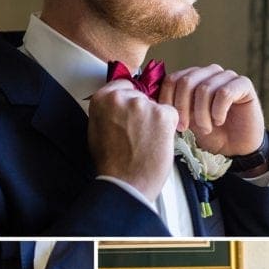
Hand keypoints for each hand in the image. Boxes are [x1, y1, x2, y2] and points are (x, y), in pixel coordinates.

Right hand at [88, 78, 177, 201]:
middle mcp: (122, 97)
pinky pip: (171, 115)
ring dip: (155, 121)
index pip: (123, 85)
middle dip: (142, 112)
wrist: (126, 183)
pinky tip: (156, 143)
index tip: (130, 112)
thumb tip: (118, 104)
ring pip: (157, 106)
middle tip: (137, 134)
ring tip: (146, 142)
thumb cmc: (112, 164)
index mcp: (103, 98)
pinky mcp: (163, 114)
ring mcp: (144, 105)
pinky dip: (167, 128)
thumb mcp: (97, 129)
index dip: (129, 100)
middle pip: (141, 96)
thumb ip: (108, 111)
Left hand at [159, 65, 264, 157]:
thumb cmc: (209, 134)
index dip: (168, 101)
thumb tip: (150, 103)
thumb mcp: (185, 121)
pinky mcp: (243, 84)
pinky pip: (224, 92)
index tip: (171, 123)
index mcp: (192, 78)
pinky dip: (218, 111)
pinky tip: (219, 121)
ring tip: (206, 128)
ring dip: (202, 114)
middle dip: (182, 108)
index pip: (172, 79)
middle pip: (186, 81)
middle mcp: (209, 73)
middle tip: (185, 128)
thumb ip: (172, 107)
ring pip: (204, 88)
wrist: (235, 147)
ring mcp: (227, 76)